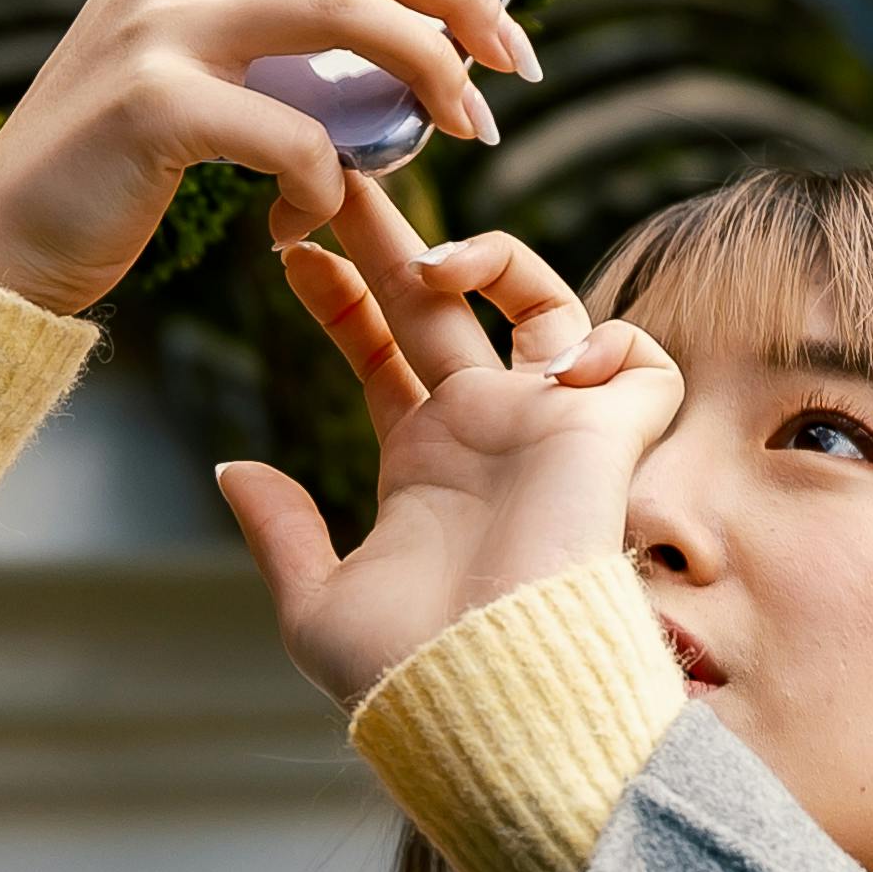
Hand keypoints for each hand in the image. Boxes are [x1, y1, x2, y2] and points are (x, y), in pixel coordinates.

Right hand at [0, 0, 538, 317]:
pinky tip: (315, 215)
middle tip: (515, 57)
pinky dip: (326, 178)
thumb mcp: (157, 40)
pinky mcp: (152, 108)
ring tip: (467, 125)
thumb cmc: (97, 162)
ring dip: (424, 69)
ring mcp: (160, 31)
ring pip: (339, 12)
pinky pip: (290, 132)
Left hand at [216, 177, 684, 707]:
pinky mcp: (610, 437)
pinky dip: (610, 339)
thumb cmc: (406, 671)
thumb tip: (232, 469)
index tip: (289, 251)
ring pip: (542, 302)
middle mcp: (488, 433)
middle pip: (441, 303)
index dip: (340, 297)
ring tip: (431, 265)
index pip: (382, 352)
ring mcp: (550, 428)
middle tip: (338, 174)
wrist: (489, 696)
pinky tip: (553, 363)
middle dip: (391, 235)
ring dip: (492, 258)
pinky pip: (640, 359)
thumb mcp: (315, 604)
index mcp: (423, 461)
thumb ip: (280, 532)